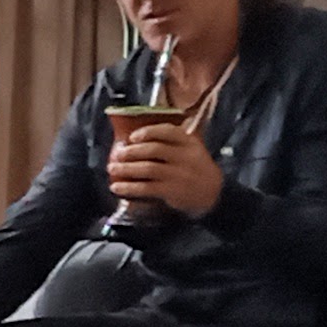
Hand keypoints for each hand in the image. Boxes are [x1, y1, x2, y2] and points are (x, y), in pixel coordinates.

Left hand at [109, 124, 227, 217]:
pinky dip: (130, 188)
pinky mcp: (172, 191)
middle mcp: (185, 157)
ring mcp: (179, 175)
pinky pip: (147, 188)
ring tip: (112, 168)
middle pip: (154, 150)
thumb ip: (173, 142)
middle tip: (117, 154)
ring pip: (148, 169)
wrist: (214, 194)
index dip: (148, 132)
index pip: (168, 132)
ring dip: (126, 169)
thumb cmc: (197, 169)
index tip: (133, 136)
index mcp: (189, 143)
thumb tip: (139, 136)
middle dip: (132, 151)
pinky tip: (117, 187)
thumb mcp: (192, 149)